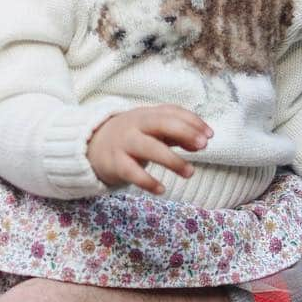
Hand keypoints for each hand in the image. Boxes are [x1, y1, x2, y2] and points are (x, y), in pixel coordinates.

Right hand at [87, 105, 211, 194]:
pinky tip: (162, 189)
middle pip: (161, 123)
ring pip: (150, 148)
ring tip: (190, 172)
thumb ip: (177, 134)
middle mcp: (135, 125)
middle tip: (204, 146)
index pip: (172, 112)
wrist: (91, 146)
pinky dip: (148, 181)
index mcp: (146, 114)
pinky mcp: (114, 163)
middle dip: (185, 132)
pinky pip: (132, 172)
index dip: (192, 121)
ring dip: (173, 160)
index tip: (210, 135)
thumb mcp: (152, 131)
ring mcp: (124, 144)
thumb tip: (202, 142)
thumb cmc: (131, 137)